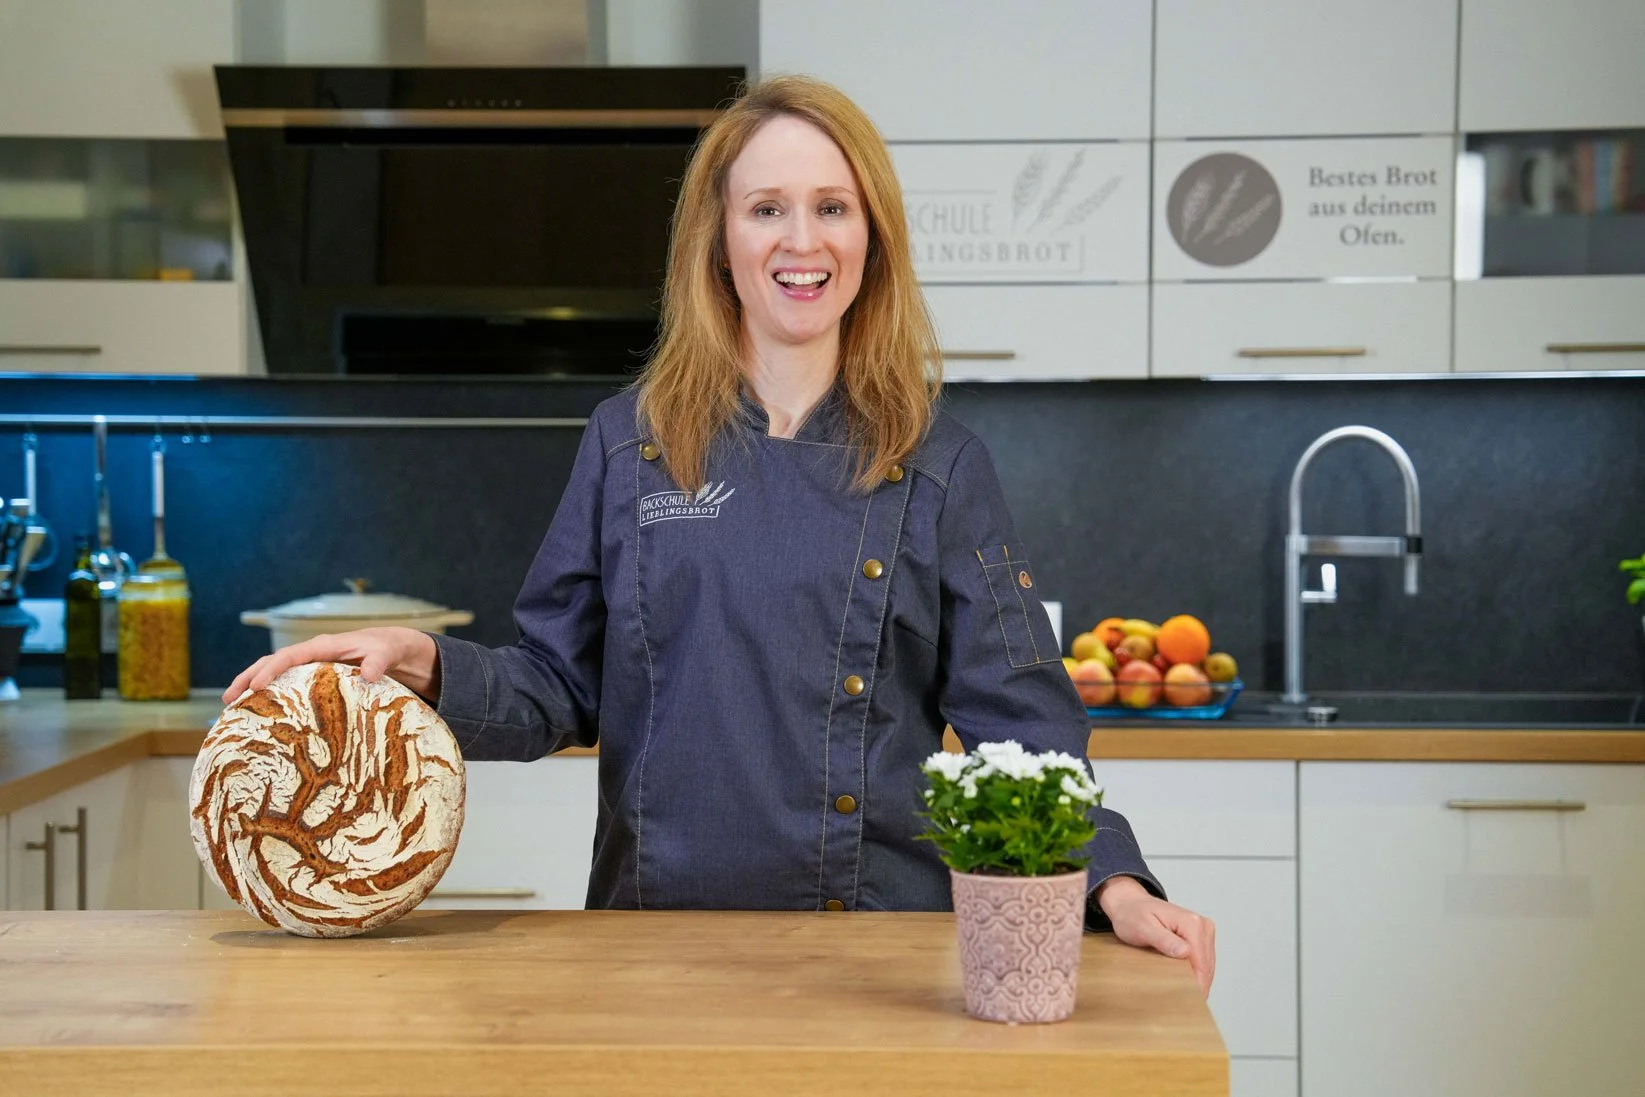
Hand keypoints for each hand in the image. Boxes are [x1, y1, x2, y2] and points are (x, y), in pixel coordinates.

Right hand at [221, 627, 440, 704]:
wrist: (393, 649)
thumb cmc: (388, 650)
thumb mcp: (387, 653)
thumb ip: (378, 661)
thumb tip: (368, 675)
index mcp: (324, 646)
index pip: (289, 656)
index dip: (270, 670)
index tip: (255, 687)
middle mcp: (312, 653)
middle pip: (272, 661)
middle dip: (248, 677)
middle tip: (229, 699)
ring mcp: (310, 664)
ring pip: (274, 671)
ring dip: (251, 685)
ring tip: (232, 705)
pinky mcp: (312, 676)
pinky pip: (285, 682)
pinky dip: (269, 693)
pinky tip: (258, 711)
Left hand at [1096, 875, 1216, 996]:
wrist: (1130, 904)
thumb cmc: (1132, 915)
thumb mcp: (1142, 928)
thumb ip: (1163, 940)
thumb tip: (1185, 952)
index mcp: (1192, 923)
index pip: (1202, 963)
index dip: (1196, 986)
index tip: (1186, 1002)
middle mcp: (1203, 925)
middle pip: (1207, 967)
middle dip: (1198, 986)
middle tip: (1182, 1004)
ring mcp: (1204, 931)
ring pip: (1207, 966)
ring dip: (1197, 981)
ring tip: (1183, 997)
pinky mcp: (1200, 937)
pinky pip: (1202, 961)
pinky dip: (1195, 974)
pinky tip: (1184, 983)